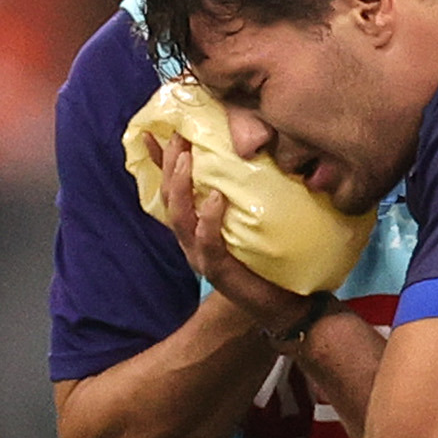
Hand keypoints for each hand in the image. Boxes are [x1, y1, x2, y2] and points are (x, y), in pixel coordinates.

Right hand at [154, 135, 313, 335]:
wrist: (286, 305)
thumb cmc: (271, 261)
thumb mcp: (254, 220)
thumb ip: (246, 195)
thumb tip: (257, 153)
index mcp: (195, 229)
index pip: (170, 191)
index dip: (158, 163)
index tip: (151, 132)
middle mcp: (191, 242)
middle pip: (169, 199)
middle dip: (170, 165)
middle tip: (179, 137)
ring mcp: (202, 257)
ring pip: (180, 218)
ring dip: (181, 185)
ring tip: (188, 159)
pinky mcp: (218, 272)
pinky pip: (207, 241)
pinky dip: (208, 218)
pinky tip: (216, 197)